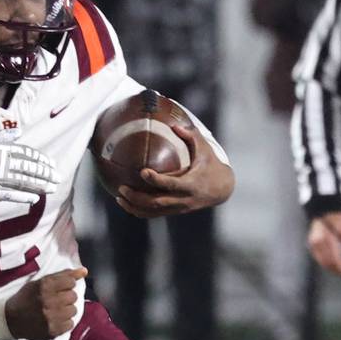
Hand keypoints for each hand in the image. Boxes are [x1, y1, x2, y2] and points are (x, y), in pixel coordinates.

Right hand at [0, 136, 58, 203]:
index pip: (28, 154)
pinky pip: (12, 194)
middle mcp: (3, 162)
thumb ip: (1, 136)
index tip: (51, 164)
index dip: (41, 159)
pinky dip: (24, 196)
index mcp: (1, 147)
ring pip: (25, 181)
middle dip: (46, 173)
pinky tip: (35, 198)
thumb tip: (19, 132)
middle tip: (57, 177)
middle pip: (30, 168)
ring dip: (40, 185)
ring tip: (52, 188)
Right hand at [3, 267, 87, 339]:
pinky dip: (64, 323)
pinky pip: (70, 324)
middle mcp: (48, 301)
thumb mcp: (40, 283)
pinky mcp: (52, 330)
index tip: (58, 289)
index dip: (66, 285)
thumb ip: (62, 276)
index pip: (70, 282)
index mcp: (44, 286)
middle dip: (66, 298)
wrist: (10, 320)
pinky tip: (54, 320)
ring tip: (54, 311)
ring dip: (66, 311)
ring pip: (73, 311)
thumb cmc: (26, 298)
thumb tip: (84, 271)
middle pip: (73, 296)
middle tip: (55, 301)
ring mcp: (51, 317)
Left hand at [115, 124, 234, 217]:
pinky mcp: (174, 211)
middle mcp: (184, 199)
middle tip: (121, 188)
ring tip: (119, 197)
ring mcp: (178, 208)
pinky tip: (126, 203)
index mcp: (191, 184)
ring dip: (134, 206)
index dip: (156, 180)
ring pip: (152, 212)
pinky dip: (138, 210)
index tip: (142, 171)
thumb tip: (173, 125)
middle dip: (137, 197)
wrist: (221, 189)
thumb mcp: (205, 149)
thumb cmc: (210, 164)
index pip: (171, 184)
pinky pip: (153, 214)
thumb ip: (191, 136)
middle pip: (156, 202)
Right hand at [308, 211, 340, 277]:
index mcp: (326, 240)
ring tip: (340, 271)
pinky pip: (318, 258)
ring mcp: (312, 245)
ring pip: (321, 262)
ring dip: (331, 268)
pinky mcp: (312, 246)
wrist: (323, 210)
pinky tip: (332, 265)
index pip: (334, 258)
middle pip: (326, 262)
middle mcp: (316, 244)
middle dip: (336, 270)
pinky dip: (326, 263)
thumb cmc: (337, 218)